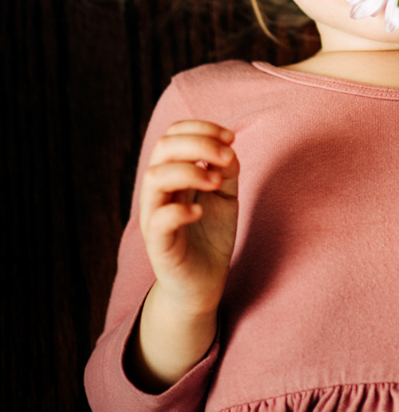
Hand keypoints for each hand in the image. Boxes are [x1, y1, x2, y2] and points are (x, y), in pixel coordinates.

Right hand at [130, 120, 238, 391]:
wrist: (204, 284)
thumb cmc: (211, 234)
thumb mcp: (225, 195)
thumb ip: (226, 169)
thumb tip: (228, 149)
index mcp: (173, 173)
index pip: (173, 134)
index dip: (201, 127)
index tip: (231, 136)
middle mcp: (159, 191)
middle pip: (163, 147)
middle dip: (198, 142)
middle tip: (227, 155)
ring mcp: (155, 217)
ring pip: (155, 177)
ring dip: (190, 171)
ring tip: (218, 182)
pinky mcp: (159, 245)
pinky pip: (158, 220)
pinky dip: (180, 210)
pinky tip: (200, 212)